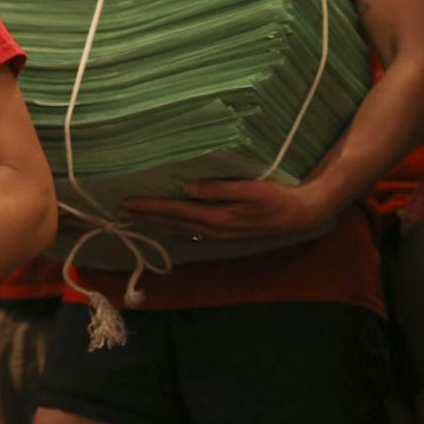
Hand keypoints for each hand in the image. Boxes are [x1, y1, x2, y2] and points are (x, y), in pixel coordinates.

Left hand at [122, 179, 333, 240]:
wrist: (302, 214)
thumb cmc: (277, 196)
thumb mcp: (250, 188)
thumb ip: (219, 189)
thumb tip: (188, 188)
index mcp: (218, 217)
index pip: (176, 210)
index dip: (151, 207)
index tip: (128, 203)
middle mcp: (215, 229)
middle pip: (173, 223)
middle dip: (147, 217)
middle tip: (121, 212)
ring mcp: (221, 235)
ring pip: (181, 230)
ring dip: (158, 224)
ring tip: (136, 219)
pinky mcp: (227, 234)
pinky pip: (193, 234)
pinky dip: (175, 229)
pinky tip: (166, 228)